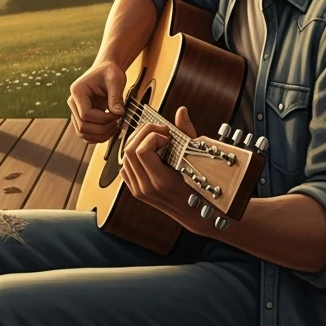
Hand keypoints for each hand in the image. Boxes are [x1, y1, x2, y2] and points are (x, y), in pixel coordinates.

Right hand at [67, 59, 127, 143]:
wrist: (107, 70)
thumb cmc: (110, 72)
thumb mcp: (115, 80)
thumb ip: (116, 97)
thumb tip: (119, 114)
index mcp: (78, 91)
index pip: (86, 114)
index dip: (103, 119)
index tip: (118, 115)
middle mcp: (73, 103)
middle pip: (83, 127)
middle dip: (103, 129)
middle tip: (118, 122)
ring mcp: (76, 111)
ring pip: (83, 134)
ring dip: (100, 135)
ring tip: (115, 127)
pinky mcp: (82, 117)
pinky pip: (86, 134)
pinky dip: (98, 137)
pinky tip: (110, 130)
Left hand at [119, 104, 204, 226]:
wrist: (195, 214)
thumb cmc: (200, 187)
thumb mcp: (196, 159)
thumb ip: (186, 133)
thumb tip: (181, 111)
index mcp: (161, 181)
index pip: (142, 151)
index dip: (152, 136)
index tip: (167, 135)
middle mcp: (145, 187)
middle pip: (129, 150)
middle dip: (143, 134)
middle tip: (160, 132)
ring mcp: (138, 190)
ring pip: (125, 158)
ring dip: (138, 143)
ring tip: (156, 141)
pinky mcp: (135, 191)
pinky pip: (125, 167)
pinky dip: (134, 156)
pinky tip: (149, 154)